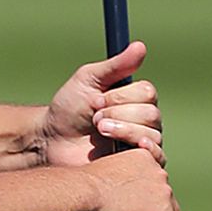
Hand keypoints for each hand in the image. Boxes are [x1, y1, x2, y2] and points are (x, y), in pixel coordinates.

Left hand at [35, 40, 163, 166]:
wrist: (53, 141)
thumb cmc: (69, 109)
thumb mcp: (88, 80)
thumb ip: (116, 65)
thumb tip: (140, 46)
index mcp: (136, 98)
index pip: (147, 93)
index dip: (121, 97)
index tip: (96, 101)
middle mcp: (144, 119)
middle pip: (152, 114)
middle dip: (118, 114)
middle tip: (94, 119)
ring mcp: (143, 141)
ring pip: (152, 134)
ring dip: (122, 130)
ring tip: (98, 133)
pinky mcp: (139, 164)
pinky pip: (158, 157)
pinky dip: (148, 150)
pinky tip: (133, 147)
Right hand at [82, 146, 184, 210]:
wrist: (81, 196)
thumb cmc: (80, 191)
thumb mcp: (102, 181)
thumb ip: (117, 190)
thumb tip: (117, 209)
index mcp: (145, 159)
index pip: (154, 184)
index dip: (146, 204)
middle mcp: (160, 174)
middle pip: (165, 204)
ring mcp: (164, 196)